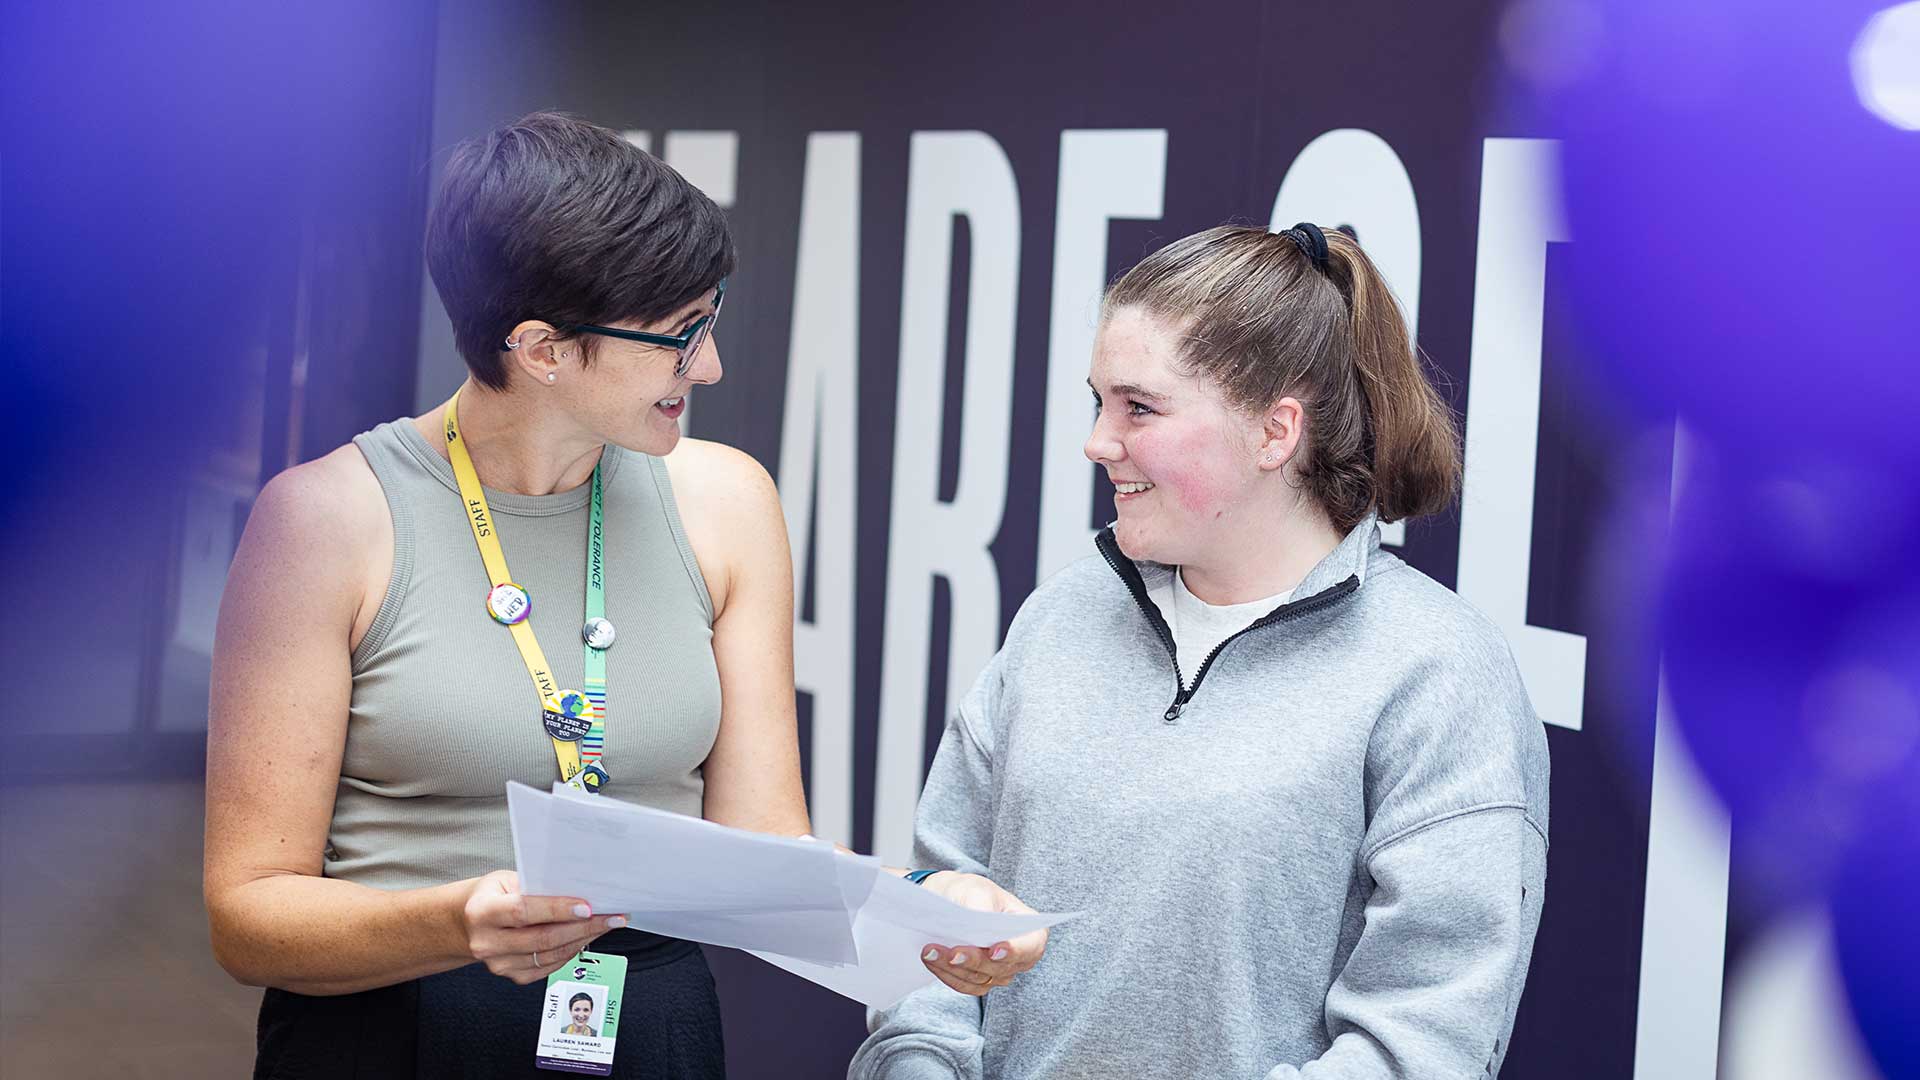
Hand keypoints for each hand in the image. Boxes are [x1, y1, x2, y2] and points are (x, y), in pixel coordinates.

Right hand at [457, 870, 627, 984]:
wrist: (469, 923)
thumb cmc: (493, 895)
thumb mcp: (507, 880)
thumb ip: (536, 887)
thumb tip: (579, 889)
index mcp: (482, 912)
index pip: (524, 911)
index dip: (557, 910)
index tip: (587, 906)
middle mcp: (488, 942)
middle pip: (543, 938)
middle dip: (583, 927)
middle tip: (612, 916)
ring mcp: (500, 964)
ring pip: (551, 955)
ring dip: (584, 939)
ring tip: (607, 924)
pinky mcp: (513, 976)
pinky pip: (551, 966)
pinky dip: (573, 951)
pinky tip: (588, 937)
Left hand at [915, 872, 1048, 995]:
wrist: (950, 902)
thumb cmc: (970, 892)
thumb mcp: (976, 889)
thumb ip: (980, 904)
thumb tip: (978, 921)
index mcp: (1029, 928)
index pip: (1031, 946)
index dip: (1015, 951)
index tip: (993, 950)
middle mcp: (1018, 955)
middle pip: (1002, 968)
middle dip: (974, 961)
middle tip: (952, 953)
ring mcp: (1000, 972)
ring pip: (980, 979)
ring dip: (953, 968)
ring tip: (930, 951)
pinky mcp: (979, 981)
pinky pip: (964, 985)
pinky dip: (946, 974)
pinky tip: (931, 960)